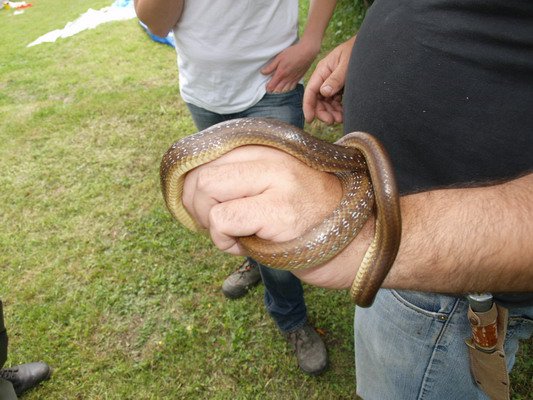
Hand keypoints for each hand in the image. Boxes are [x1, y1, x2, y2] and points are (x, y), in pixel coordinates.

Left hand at [182, 145, 342, 259]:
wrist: (362, 243)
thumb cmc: (312, 220)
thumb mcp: (276, 186)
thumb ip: (241, 176)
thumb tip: (190, 185)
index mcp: (269, 146)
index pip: (209, 151)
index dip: (194, 183)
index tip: (205, 206)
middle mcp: (272, 154)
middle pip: (201, 169)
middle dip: (195, 204)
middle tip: (216, 225)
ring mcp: (278, 179)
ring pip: (206, 188)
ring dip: (209, 221)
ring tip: (235, 235)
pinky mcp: (280, 210)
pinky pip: (223, 219)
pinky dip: (223, 239)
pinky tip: (245, 245)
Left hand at [261, 41, 317, 92]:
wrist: (307, 52)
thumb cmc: (293, 53)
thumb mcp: (279, 57)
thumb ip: (271, 66)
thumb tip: (263, 72)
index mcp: (280, 74)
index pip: (271, 86)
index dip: (267, 88)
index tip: (266, 85)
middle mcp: (287, 79)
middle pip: (278, 91)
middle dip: (273, 90)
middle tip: (271, 86)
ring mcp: (293, 80)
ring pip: (285, 91)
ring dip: (280, 90)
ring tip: (277, 86)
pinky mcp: (298, 79)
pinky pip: (292, 88)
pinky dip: (287, 89)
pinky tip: (286, 86)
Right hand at [303, 36, 355, 124]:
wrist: (369, 46)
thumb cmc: (357, 51)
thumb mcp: (347, 64)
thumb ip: (336, 78)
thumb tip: (324, 92)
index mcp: (322, 71)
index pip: (310, 90)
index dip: (308, 106)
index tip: (310, 119)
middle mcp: (324, 78)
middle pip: (317, 99)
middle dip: (323, 112)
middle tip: (332, 121)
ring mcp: (332, 83)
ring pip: (326, 102)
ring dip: (331, 112)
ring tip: (340, 119)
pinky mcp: (339, 87)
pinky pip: (335, 101)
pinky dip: (338, 109)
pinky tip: (344, 113)